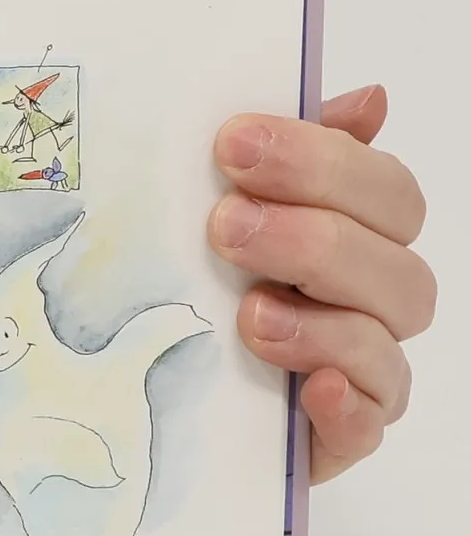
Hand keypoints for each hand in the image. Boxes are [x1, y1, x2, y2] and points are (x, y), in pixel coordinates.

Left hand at [210, 86, 433, 482]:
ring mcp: (360, 368)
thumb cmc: (194, 285)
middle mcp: (368, 296)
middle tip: (225, 226)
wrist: (142, 393)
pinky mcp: (336, 436)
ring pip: (385, 337)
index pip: (381, 187)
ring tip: (250, 312)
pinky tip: (314, 391)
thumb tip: (369, 99)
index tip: (233, 143)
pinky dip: (348, 405)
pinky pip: (368, 424)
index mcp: (352, 229)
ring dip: (323, 321)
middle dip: (313, 236)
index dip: (320, 161)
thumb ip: (280, 156)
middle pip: (393, 259)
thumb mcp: (210, 209)